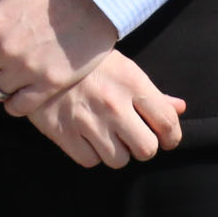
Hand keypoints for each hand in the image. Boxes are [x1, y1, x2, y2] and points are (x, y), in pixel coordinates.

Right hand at [26, 53, 185, 168]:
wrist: (38, 56)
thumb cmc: (87, 62)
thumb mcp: (123, 67)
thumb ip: (153, 93)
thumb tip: (179, 109)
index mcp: (132, 84)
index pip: (167, 123)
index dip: (171, 137)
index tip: (166, 139)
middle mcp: (114, 105)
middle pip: (146, 149)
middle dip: (143, 146)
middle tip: (133, 137)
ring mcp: (88, 121)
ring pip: (119, 160)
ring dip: (116, 152)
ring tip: (107, 135)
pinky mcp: (64, 134)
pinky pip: (90, 161)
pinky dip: (90, 154)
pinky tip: (86, 136)